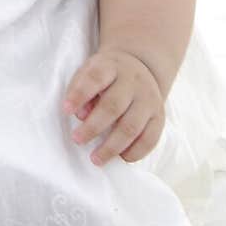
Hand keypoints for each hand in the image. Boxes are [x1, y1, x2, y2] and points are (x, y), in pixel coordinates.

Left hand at [61, 47, 164, 166]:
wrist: (141, 67)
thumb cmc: (106, 75)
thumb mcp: (90, 71)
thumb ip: (80, 88)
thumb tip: (81, 115)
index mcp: (111, 66)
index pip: (95, 78)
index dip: (80, 94)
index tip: (65, 110)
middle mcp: (133, 82)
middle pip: (113, 106)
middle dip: (93, 127)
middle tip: (77, 140)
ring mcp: (149, 99)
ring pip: (132, 126)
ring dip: (112, 146)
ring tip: (96, 159)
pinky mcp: (159, 116)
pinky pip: (151, 138)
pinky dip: (136, 151)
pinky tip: (122, 158)